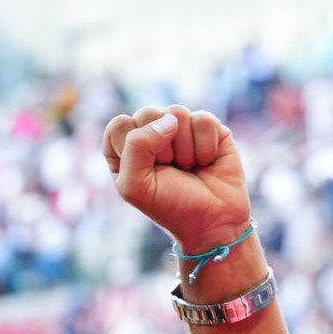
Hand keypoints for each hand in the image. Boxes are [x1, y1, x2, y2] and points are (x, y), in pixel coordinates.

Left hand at [103, 105, 252, 252]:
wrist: (212, 220)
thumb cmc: (169, 205)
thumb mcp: (136, 185)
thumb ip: (137, 147)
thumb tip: (169, 120)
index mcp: (123, 148)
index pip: (119, 124)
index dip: (134, 148)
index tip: (146, 171)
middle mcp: (150, 133)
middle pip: (147, 113)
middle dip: (160, 148)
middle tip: (169, 170)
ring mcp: (179, 127)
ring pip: (176, 113)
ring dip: (184, 149)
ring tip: (188, 167)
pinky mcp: (207, 127)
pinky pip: (203, 119)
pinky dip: (205, 147)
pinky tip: (206, 161)